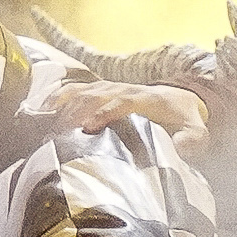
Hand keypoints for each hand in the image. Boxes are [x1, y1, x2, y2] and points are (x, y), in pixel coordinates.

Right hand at [53, 82, 209, 145]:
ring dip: (63, 107)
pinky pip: (75, 89)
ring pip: (82, 91)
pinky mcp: (100, 90)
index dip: (105, 112)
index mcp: (147, 100)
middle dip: (76, 113)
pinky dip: (57, 97)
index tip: (88, 128)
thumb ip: (191, 141)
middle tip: (58, 135)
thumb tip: (179, 148)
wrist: (180, 100)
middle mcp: (125, 89)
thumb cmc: (185, 121)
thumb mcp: (196, 133)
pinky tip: (40, 110)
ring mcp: (110, 88)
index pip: (123, 102)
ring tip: (45, 128)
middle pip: (95, 95)